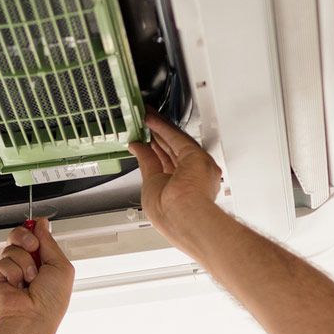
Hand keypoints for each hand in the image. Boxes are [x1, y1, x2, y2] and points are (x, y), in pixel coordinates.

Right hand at [0, 217, 73, 328]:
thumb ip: (49, 242)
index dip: (36, 229)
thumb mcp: (61, 265)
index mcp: (45, 262)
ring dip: (24, 261)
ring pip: (12, 247)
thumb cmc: (51, 300)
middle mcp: (28, 265)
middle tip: (33, 248)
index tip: (39, 227)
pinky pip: (3, 261)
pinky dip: (13, 272)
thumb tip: (41, 224)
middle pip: (19, 235)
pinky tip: (17, 285)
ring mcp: (12, 270)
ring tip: (30, 279)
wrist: (33, 317)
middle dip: (26, 237)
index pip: (36, 236)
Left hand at [129, 111, 221, 247]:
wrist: (183, 216)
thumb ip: (146, 163)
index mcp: (179, 190)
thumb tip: (137, 148)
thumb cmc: (169, 213)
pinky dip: (163, 128)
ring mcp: (196, 167)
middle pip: (172, 152)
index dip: (154, 152)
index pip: (165, 165)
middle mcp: (191, 178)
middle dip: (158, 138)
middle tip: (146, 125)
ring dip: (161, 129)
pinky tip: (152, 120)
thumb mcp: (150, 185)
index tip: (145, 141)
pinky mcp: (196, 157)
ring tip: (147, 117)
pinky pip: (177, 139)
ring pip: (175, 143)